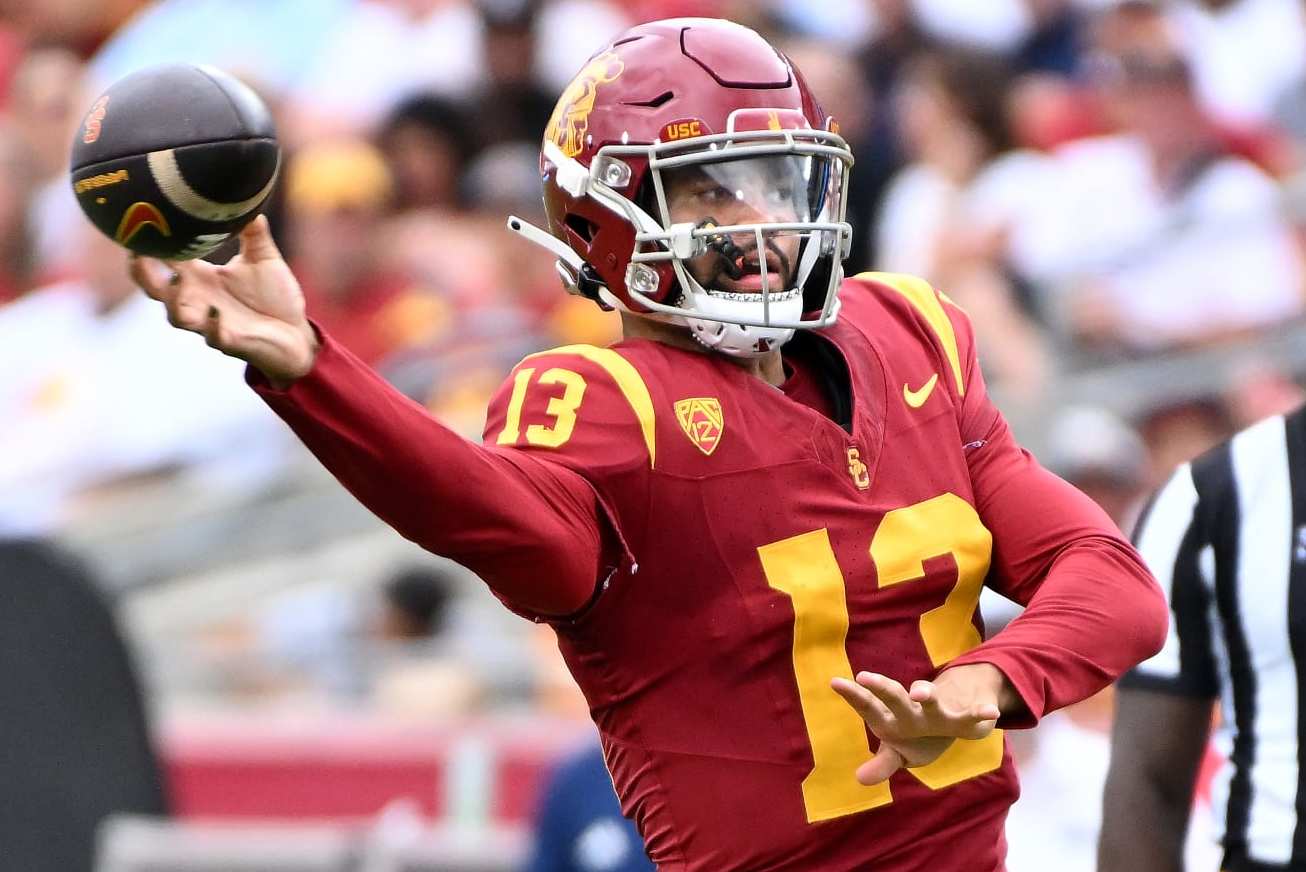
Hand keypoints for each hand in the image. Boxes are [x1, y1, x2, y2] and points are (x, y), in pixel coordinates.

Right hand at [129, 216, 317, 386]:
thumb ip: (254, 234)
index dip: (147, 244)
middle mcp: (199, 300)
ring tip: (177, 281)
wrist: (297, 335)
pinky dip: (213, 327)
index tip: (135, 223)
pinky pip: (215, 337)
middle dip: (143, 274)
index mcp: (201, 278)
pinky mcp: (231, 341)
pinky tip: (216, 314)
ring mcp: (211, 322)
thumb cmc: (274, 298)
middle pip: (157, 289)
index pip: (164, 259)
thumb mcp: (264, 260)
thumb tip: (249, 202)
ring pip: (178, 316)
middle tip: (137, 254)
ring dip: (174, 300)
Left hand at [831, 663, 1006, 785]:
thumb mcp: (898, 753)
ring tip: (920, 692)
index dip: (852, 695)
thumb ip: (882, 763)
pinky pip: (972, 717)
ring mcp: (937, 711)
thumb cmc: (916, 736)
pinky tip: (991, 713)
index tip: (834, 682)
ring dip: (925, 693)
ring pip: (930, 700)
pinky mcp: (962, 719)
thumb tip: (860, 778)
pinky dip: (981, 714)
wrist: (953, 718)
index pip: (868, 706)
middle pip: (894, 697)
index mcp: (891, 718)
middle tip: (864, 677)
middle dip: (882, 688)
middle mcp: (911, 710)